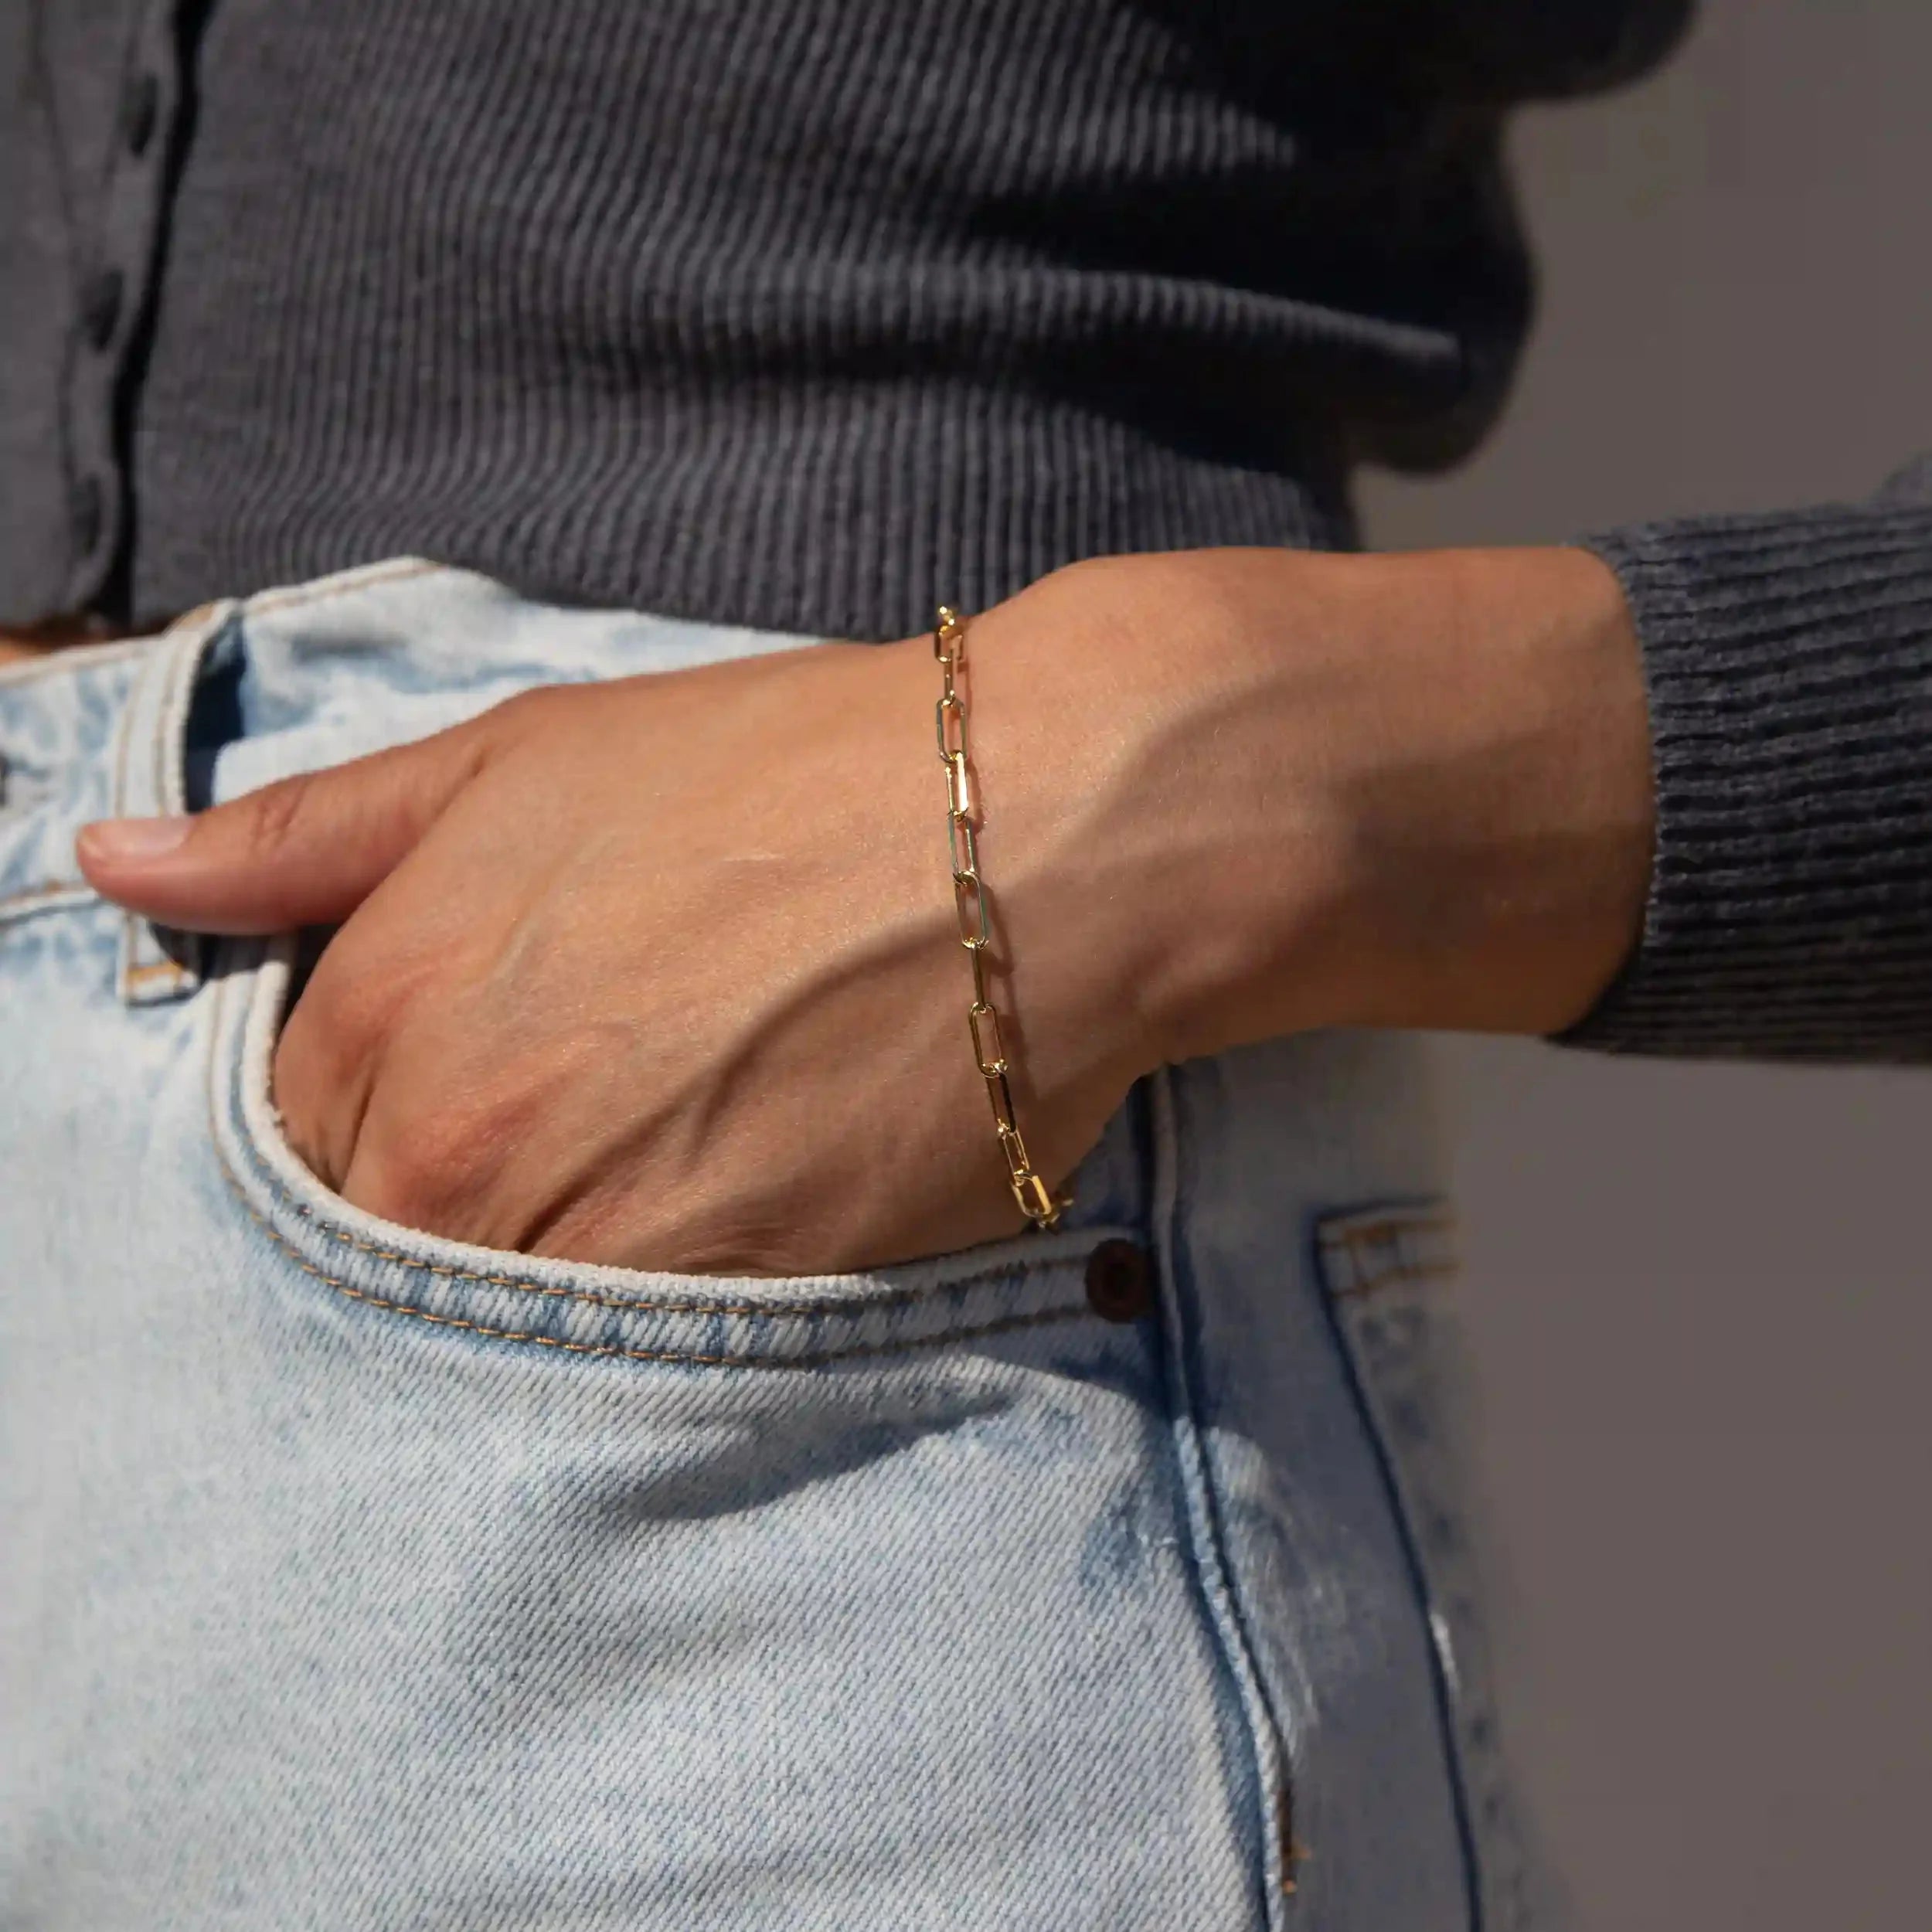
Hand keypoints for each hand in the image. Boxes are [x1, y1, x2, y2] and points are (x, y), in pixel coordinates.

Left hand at [76, 547, 1652, 1273]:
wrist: (1026, 833)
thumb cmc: (780, 771)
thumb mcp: (523, 759)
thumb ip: (305, 836)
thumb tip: (110, 871)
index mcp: (385, 1014)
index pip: (296, 1140)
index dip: (386, 1102)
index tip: (492, 1060)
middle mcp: (462, 1154)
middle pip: (390, 1247)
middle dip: (464, 1187)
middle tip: (597, 1105)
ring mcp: (597, 1249)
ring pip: (506, 1315)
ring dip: (560, 1254)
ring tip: (681, 1146)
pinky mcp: (736, 1313)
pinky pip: (637, 1354)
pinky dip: (662, 1298)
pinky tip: (741, 1192)